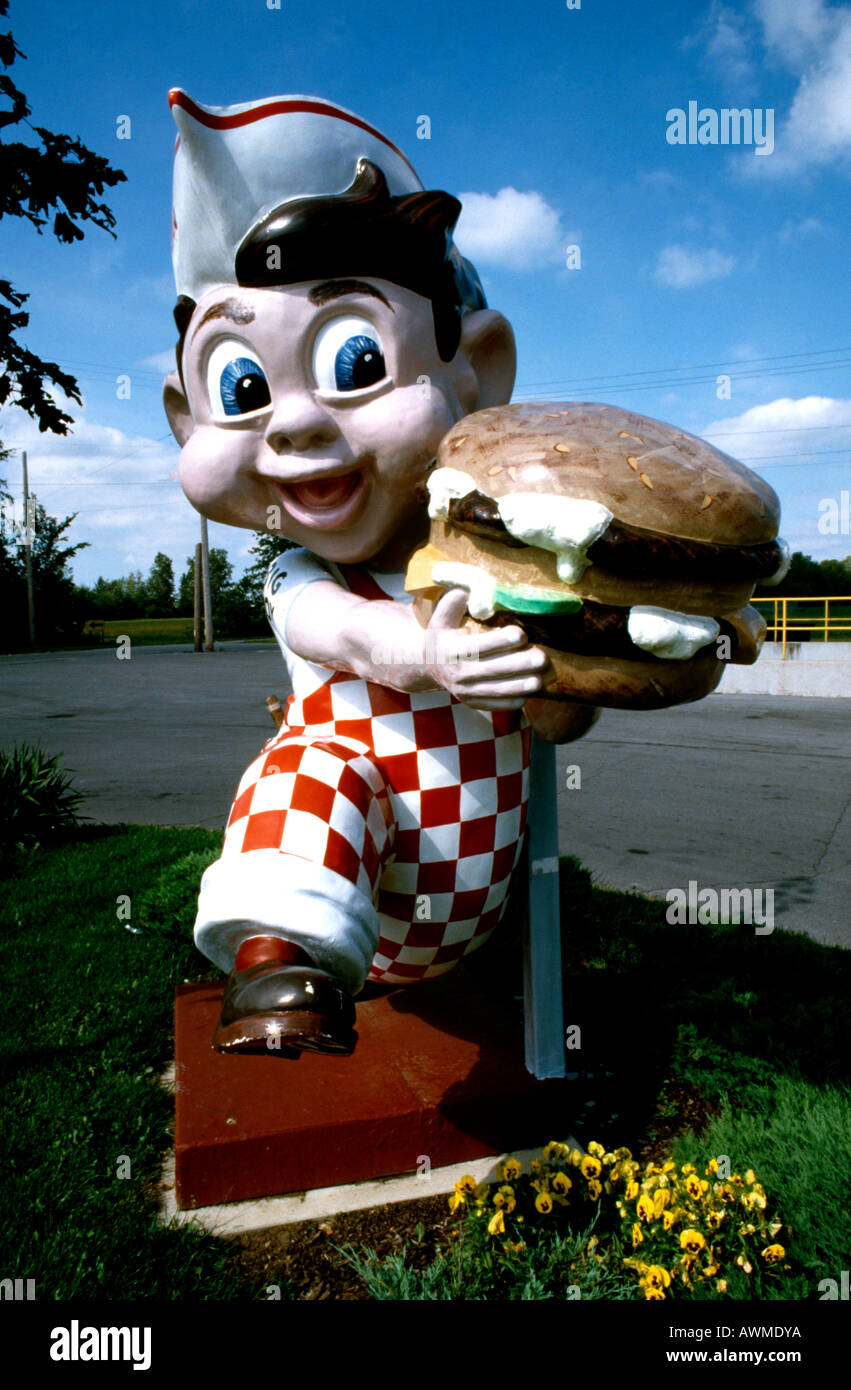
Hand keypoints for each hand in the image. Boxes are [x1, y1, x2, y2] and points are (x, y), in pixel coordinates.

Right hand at [425, 588, 552, 709]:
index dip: (501, 641)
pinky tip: (529, 693)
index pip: (479, 646)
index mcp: (452, 650)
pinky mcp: (473, 703)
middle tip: (542, 658)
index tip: (522, 634)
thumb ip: (453, 602)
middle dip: (519, 665)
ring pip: (497, 691)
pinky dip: (513, 701)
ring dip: (520, 687)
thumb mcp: (440, 617)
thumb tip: (469, 590)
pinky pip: (496, 705)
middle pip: (493, 670)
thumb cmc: (441, 636)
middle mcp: (458, 673)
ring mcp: (466, 691)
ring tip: (540, 680)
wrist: (428, 666)